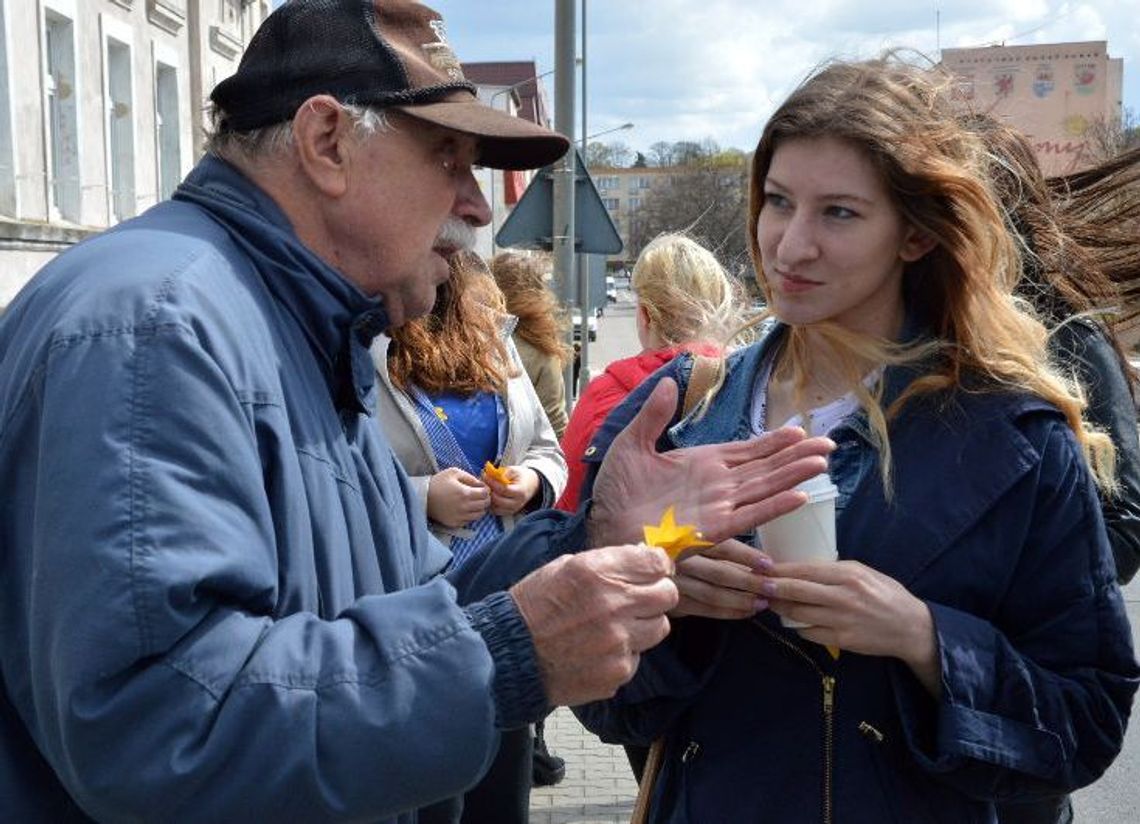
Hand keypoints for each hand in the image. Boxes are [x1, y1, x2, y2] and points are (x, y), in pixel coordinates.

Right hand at [426, 467, 489, 527]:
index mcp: (465, 493)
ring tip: (474, 502)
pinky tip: (465, 509)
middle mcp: (465, 507)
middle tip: (479, 495)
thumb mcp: (454, 473)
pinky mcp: (455, 523)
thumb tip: (482, 484)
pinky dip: (471, 515)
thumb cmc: (439, 482)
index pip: (485, 494)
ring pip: (480, 514)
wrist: (423, 496)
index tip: (482, 487)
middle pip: (485, 505)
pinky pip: (470, 521)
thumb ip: (471, 477)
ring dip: (480, 508)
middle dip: (485, 498)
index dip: (486, 489)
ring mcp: (460, 517)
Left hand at [487, 465, 539, 515]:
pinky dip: (491, 504)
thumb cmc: (520, 476)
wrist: (530, 485)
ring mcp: (513, 509)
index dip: (492, 482)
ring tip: (487, 489)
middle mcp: (517, 503)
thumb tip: (489, 474)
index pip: (503, 489)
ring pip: (495, 508)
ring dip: (489, 498)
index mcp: (520, 492)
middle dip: (489, 491)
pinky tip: (490, 495)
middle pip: (498, 500)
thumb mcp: (514, 470)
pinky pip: (496, 511)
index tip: (485, 475)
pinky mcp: (509, 513)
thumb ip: (502, 473)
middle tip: (484, 482)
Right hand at [510, 545, 678, 705]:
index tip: (653, 571)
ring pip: (659, 628)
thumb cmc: (534, 606)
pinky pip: (637, 657)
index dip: (657, 566)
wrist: (509, 655)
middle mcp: (613, 606)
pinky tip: (598, 651)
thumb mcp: (565, 567)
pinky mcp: (618, 672)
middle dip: (655, 595)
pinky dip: (623, 654)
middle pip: (667, 595)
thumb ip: (607, 563)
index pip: (656, 563)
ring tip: (614, 627)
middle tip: (637, 599)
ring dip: (643, 625)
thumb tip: (643, 560)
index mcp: (598, 572)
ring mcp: (619, 642)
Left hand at [588, 378, 834, 548]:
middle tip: (828, 445)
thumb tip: (669, 382)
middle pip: (766, 467)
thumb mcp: (632, 443)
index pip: (747, 451)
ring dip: (792, 477)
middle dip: (797, 456)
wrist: (604, 524)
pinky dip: (773, 507)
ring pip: (764, 488)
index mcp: (703, 463)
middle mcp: (717, 485)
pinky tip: (797, 497)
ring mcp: (718, 506)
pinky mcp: (712, 528)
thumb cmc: (616, 491)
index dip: (774, 442)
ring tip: (821, 464)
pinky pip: (749, 516)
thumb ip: (653, 415)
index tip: (800, 431)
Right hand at [671, 539, 769, 619]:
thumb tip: (751, 552)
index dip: (747, 556)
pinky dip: (727, 612)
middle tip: (773, 587)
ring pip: (713, 594)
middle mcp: (679, 559)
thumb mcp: (685, 533)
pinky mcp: (673, 600)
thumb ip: (711, 538)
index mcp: (686, 538)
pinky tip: (745, 612)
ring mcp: (675, 582)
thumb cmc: (669, 545)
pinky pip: (704, 609)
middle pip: (721, 573)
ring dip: (741, 600)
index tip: (768, 564)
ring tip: (762, 603)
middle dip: (750, 582)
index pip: (722, 547)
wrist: (637, 566)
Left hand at [760, 560, 939, 694]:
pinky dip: (797, 625)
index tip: (761, 566)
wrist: (911, 628)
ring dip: (779, 607)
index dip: (779, 569)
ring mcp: (842, 620)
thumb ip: (835, 570)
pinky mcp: (842, 640)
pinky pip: (809, 632)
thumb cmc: (886, 595)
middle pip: (796, 591)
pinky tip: (791, 620)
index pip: (804, 570)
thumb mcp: (864, 572)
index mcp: (848, 575)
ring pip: (798, 613)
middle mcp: (843, 596)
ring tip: (768, 601)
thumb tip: (802, 568)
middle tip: (754, 584)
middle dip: (770, 587)